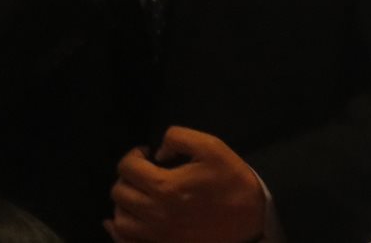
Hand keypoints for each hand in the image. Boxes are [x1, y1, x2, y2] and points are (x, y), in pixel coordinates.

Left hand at [107, 126, 265, 242]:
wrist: (252, 220)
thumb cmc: (232, 182)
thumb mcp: (211, 147)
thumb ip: (178, 138)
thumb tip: (158, 152)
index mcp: (165, 187)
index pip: (127, 167)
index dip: (134, 155)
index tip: (147, 154)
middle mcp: (155, 214)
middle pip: (119, 192)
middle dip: (128, 177)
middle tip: (144, 173)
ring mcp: (158, 236)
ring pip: (120, 220)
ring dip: (123, 203)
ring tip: (138, 195)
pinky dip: (118, 232)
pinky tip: (119, 223)